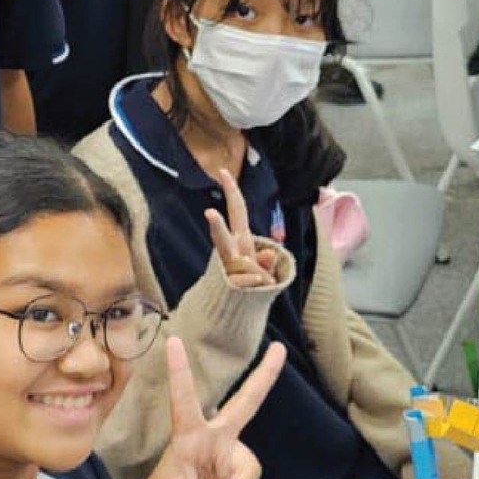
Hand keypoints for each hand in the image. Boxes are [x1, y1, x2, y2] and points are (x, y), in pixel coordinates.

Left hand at [132, 335, 285, 478]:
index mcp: (186, 438)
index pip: (182, 402)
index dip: (179, 373)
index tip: (172, 340)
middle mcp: (213, 439)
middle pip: (244, 404)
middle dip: (263, 377)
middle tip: (279, 348)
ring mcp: (230, 455)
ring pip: (248, 472)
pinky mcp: (241, 473)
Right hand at [204, 167, 280, 289]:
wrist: (237, 306)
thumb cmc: (254, 280)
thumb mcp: (265, 269)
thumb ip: (267, 261)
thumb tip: (268, 254)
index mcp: (241, 240)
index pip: (237, 212)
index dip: (232, 192)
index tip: (223, 171)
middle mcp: (232, 253)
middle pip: (223, 239)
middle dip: (217, 228)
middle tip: (209, 214)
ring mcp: (231, 270)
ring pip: (237, 265)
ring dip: (250, 267)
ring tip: (257, 275)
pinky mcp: (233, 286)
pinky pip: (248, 282)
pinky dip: (257, 282)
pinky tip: (262, 282)